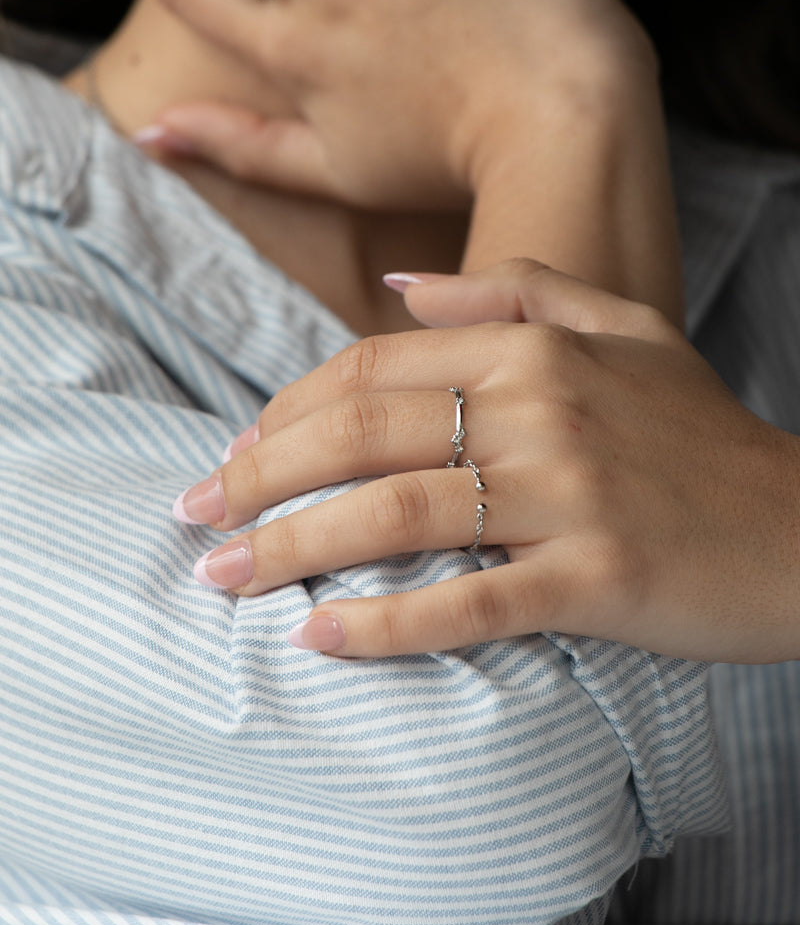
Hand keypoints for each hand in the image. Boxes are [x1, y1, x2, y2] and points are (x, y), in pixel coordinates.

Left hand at [173, 259, 799, 663]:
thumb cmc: (702, 432)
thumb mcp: (623, 327)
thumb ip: (514, 291)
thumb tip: (404, 285)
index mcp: (532, 348)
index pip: (369, 370)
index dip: (286, 410)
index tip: (234, 450)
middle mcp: (542, 409)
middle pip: (362, 436)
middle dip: (259, 475)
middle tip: (194, 513)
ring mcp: (569, 494)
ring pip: (398, 514)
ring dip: (294, 547)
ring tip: (222, 578)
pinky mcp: (596, 577)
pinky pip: (469, 604)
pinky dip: (388, 624)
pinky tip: (321, 639)